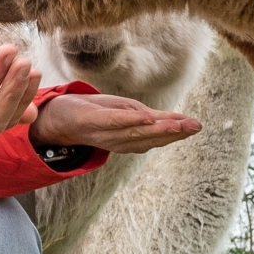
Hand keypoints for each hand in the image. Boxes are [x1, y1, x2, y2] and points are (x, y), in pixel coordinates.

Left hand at [29, 94, 202, 155]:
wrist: (56, 116)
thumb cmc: (92, 113)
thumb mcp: (123, 112)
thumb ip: (146, 117)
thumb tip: (175, 121)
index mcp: (128, 139)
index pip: (156, 136)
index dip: (177, 133)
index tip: (197, 126)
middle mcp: (119, 141)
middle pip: (150, 137)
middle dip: (174, 132)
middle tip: (195, 127)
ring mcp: (105, 133)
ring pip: (137, 132)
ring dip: (159, 129)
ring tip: (179, 124)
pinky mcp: (91, 122)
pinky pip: (114, 123)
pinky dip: (132, 121)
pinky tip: (147, 118)